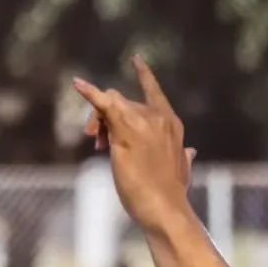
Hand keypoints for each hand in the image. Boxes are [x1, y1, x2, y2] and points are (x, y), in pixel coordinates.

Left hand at [72, 57, 195, 233]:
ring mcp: (142, 120)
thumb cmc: (171, 193)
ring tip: (96, 143)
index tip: (136, 60)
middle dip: (107, 118)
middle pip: (123, 101)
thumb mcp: (181, 169)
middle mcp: (158, 117)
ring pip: (110, 104)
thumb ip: (183, 156)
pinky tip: (77, 84)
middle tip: (97, 142)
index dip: (145, 76)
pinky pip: (103, 103)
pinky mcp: (125, 127)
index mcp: (172, 125)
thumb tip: (190, 152)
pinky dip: (88, 92)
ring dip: (98, 120)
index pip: (155, 93)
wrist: (164, 206)